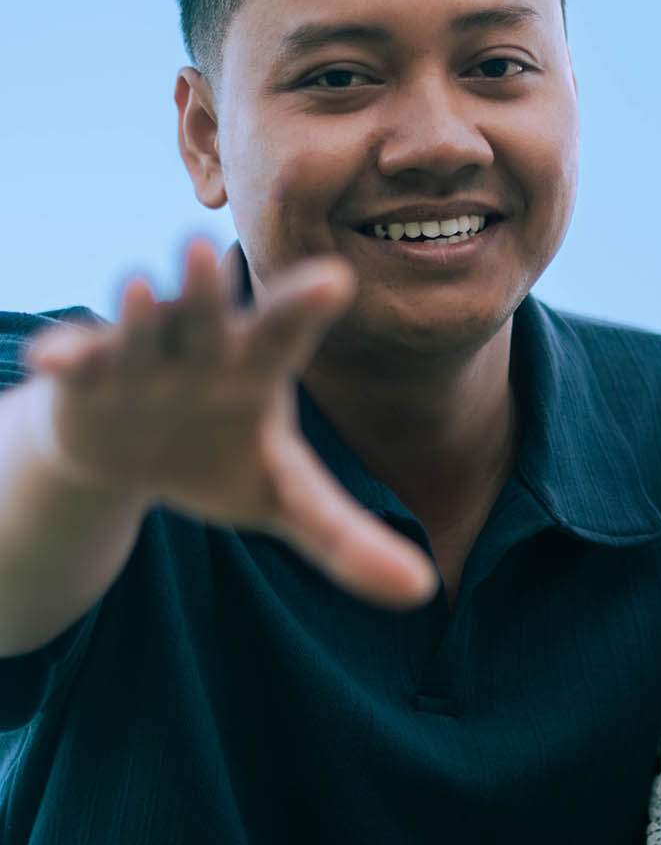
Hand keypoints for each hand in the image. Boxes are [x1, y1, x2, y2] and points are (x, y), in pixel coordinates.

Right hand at [25, 239, 437, 609]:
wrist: (124, 450)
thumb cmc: (215, 457)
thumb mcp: (282, 498)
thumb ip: (345, 537)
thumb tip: (422, 592)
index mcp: (257, 367)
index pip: (287, 333)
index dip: (306, 307)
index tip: (336, 279)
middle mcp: (201, 347)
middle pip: (207, 314)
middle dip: (207, 288)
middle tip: (210, 253)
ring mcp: (140, 355)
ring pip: (141, 325)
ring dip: (140, 309)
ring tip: (144, 290)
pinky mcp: (85, 375)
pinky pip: (75, 360)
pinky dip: (66, 356)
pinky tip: (53, 359)